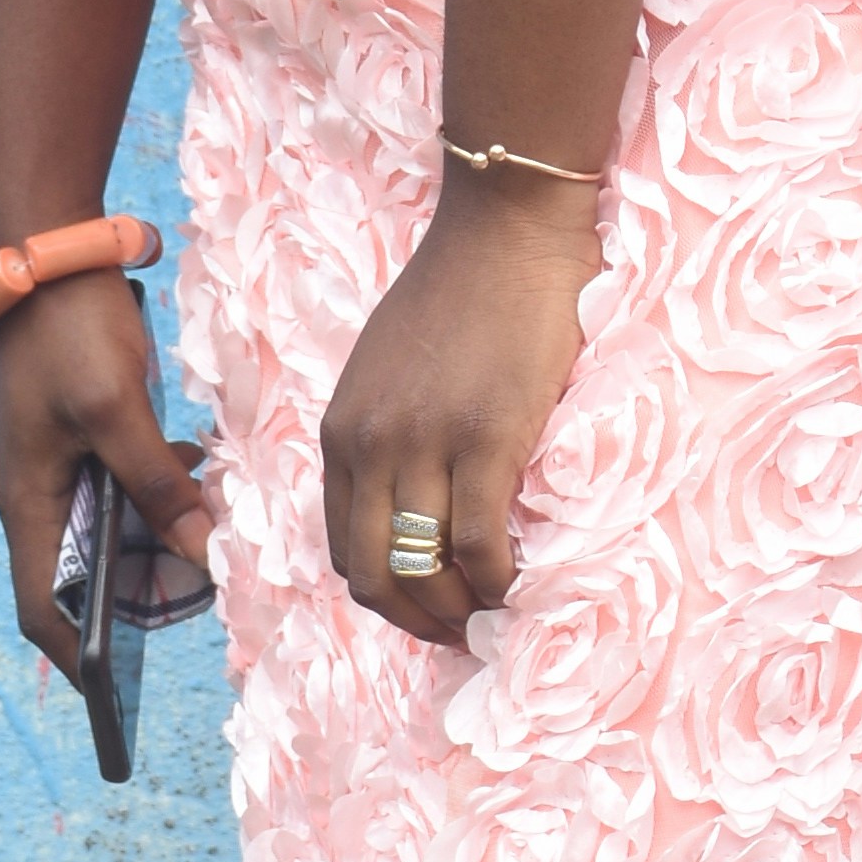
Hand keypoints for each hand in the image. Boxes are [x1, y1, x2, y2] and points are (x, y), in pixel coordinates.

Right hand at [0, 266, 210, 667]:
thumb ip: (159, 487)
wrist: (47, 248)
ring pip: (108, 529)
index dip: (73, 652)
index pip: (39, 606)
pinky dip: (157, 493)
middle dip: (135, 596)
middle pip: (79, 575)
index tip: (114, 688)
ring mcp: (58, 462)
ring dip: (154, 539)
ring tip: (207, 538)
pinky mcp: (83, 432)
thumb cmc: (69, 331)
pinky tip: (195, 475)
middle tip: (198, 597)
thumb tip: (205, 556)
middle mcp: (36, 492)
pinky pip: (119, 485)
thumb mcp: (118, 411)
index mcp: (27, 500)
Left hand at [318, 176, 601, 640]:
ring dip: (457, 611)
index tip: (426, 609)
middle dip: (415, 620)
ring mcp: (424, 443)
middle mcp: (368, 443)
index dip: (384, 596)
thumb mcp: (389, 370)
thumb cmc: (458, 293)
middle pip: (372, 574)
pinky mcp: (485, 438)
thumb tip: (410, 501)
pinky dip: (497, 580)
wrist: (505, 228)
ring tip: (492, 616)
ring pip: (424, 568)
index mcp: (342, 431)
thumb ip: (386, 432)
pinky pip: (480, 542)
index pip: (342, 547)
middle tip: (460, 634)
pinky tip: (519, 585)